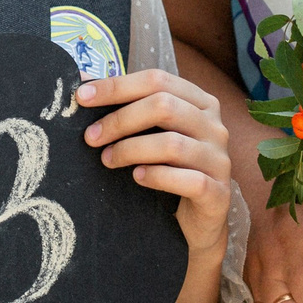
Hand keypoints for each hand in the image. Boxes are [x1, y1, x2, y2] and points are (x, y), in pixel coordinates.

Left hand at [78, 69, 232, 302]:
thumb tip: (87, 90)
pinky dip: (157, 177)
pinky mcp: (218, 192)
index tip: (82, 97)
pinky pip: (187, 180)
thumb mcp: (157, 135)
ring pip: (172, 144)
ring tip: (107, 159)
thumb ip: (134, 112)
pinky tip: (137, 178)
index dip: (118, 86)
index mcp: (201, 103)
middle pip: (164, 107)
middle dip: (120, 120)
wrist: (199, 222)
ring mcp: (220, 159)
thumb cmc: (172, 170)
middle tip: (91, 137)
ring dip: (131, 150)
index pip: (157, 80)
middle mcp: (215, 126)